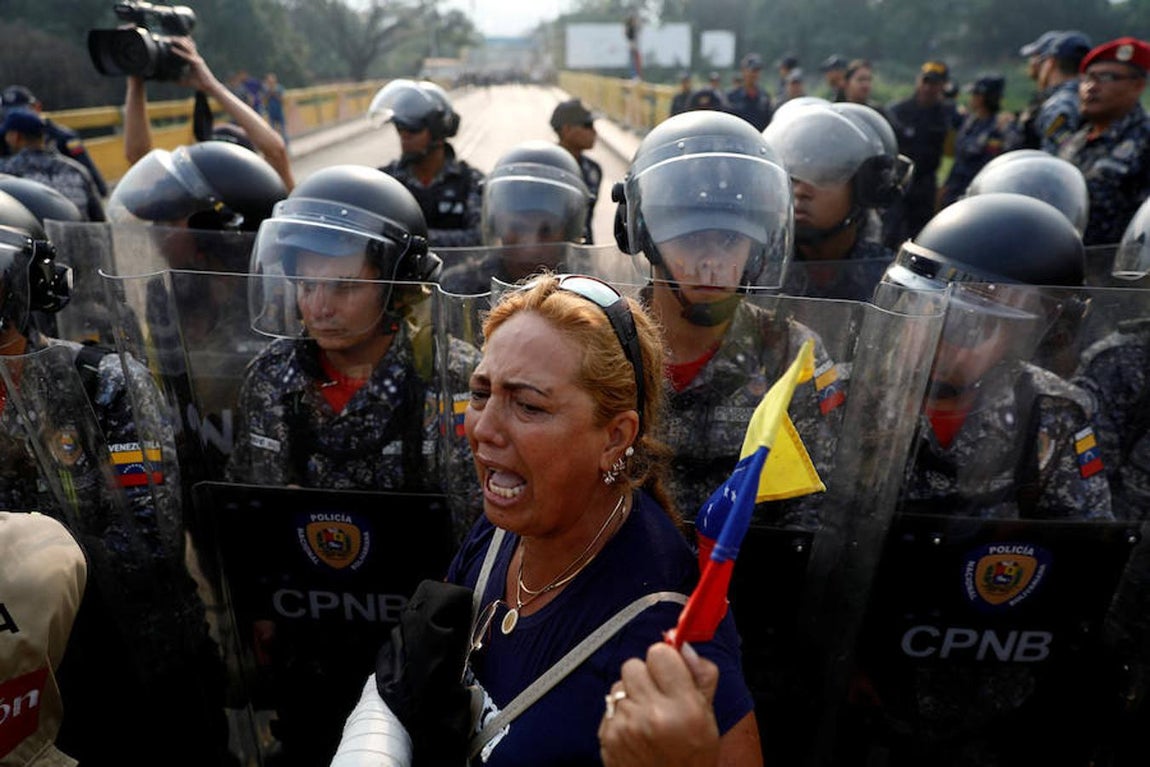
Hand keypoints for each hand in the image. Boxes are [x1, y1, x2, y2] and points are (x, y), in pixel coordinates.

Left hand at [172, 37, 216, 90]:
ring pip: (187, 47)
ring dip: (178, 42)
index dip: (180, 41)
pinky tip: (172, 49)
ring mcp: (196, 59)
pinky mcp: (196, 63)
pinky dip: (179, 52)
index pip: (187, 47)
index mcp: (193, 59)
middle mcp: (195, 57)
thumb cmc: (199, 84)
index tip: (170, 38)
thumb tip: (168, 80)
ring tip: (169, 39)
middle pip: (187, 44)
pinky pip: (186, 56)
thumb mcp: (186, 80)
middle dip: (177, 39)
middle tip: (167, 37)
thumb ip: (178, 79)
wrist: (209, 87)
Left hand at [598, 642, 719, 766]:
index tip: (671, 673)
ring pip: (618, 684)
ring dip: (631, 695)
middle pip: (634, 664)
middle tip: (659, 696)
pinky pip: (609, 706)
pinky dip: (621, 715)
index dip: (666, 661)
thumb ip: (701, 676)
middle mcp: (652, 714)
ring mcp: (625, 726)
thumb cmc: (693, 759)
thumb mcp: (709, 718)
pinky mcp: (607, 736)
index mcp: (684, 707)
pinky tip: (636, 732)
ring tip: (647, 716)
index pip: (659, 653)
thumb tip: (683, 644)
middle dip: (646, 676)